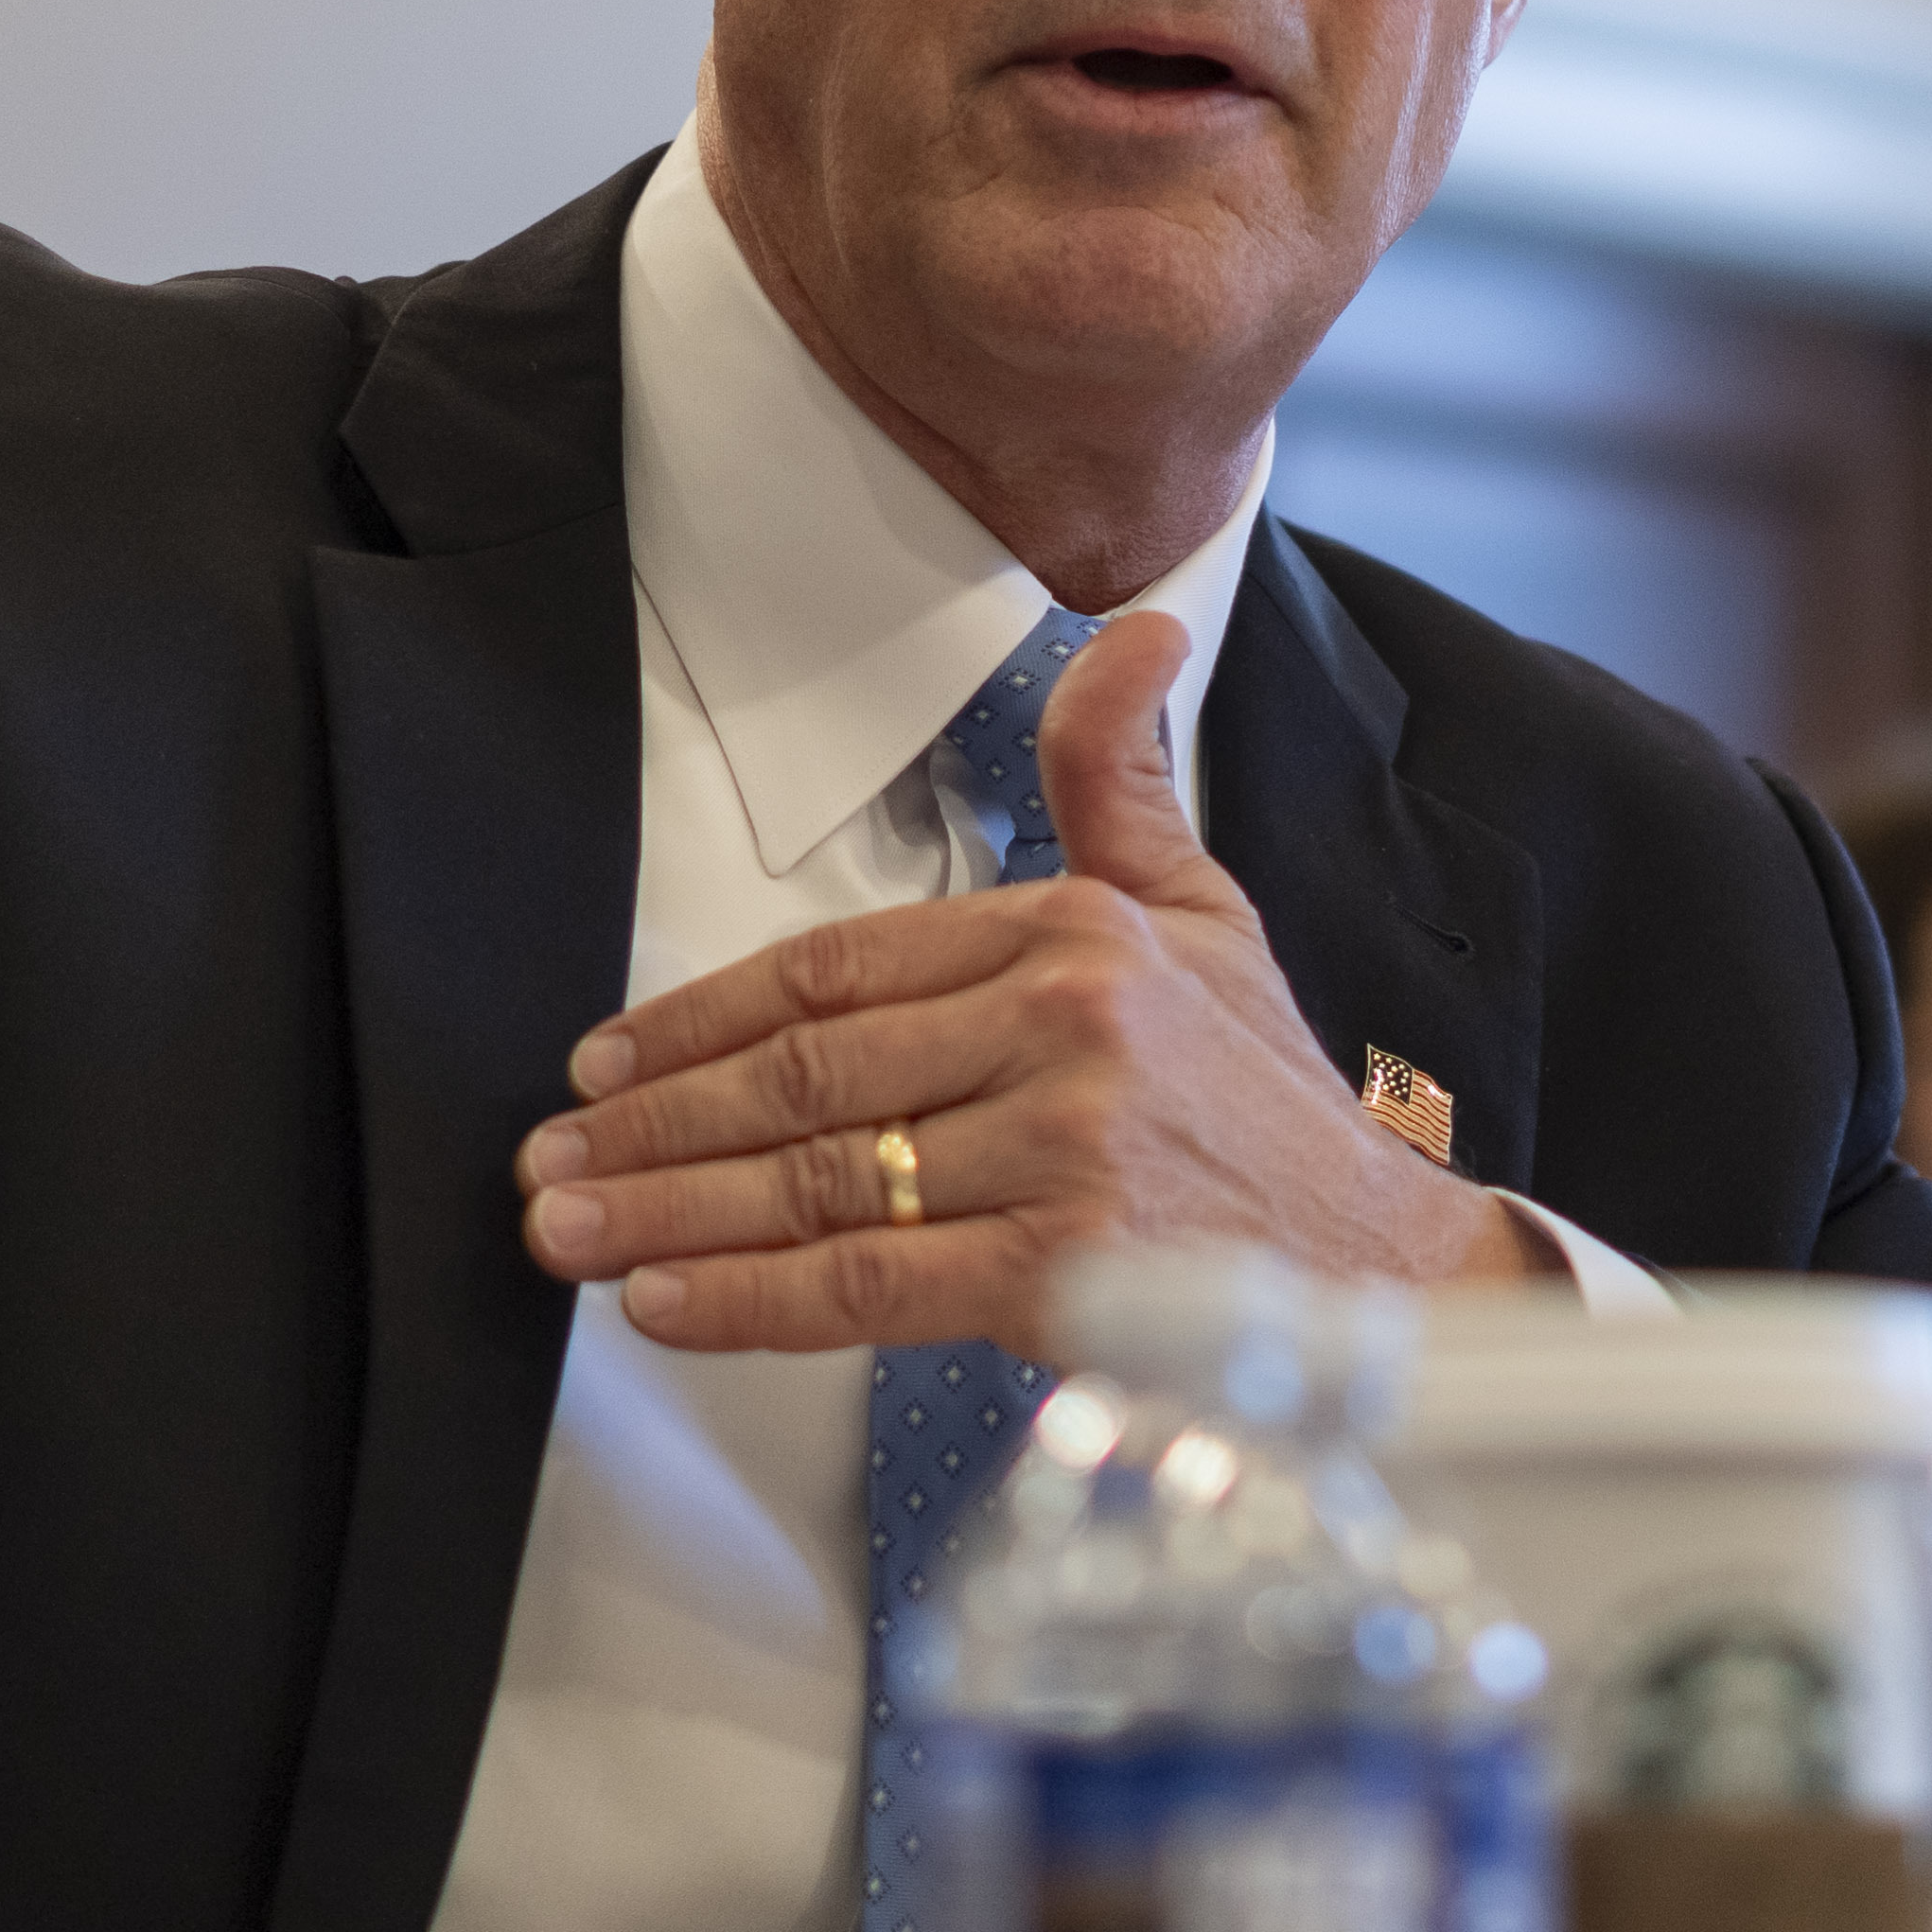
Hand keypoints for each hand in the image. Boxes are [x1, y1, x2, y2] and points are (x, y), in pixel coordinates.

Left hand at [521, 609, 1531, 1350]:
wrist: (1380, 1275)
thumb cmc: (1271, 1107)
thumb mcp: (1203, 913)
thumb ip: (1122, 783)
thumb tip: (1131, 632)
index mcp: (1076, 932)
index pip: (839, 968)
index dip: (703, 1015)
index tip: (610, 1059)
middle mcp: (1066, 1027)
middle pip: (807, 1076)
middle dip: (655, 1122)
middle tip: (551, 1155)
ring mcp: (1064, 1150)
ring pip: (818, 1180)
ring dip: (668, 1209)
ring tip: (566, 1230)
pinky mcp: (1062, 1272)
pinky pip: (866, 1284)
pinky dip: (749, 1298)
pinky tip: (662, 1299)